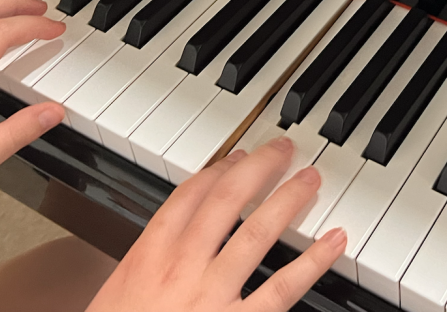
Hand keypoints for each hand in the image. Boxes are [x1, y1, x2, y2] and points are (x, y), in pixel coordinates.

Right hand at [88, 137, 344, 311]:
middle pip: (225, 202)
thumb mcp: (112, 302)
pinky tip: (333, 241)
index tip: (237, 156)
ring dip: (287, 200)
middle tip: (283, 150)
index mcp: (145, 261)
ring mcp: (210, 296)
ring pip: (256, 233)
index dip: (216, 171)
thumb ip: (141, 274)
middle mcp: (180, 270)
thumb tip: (166, 253)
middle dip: (258, 169)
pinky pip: (283, 288)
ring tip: (310, 179)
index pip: (185, 198)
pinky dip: (313, 262)